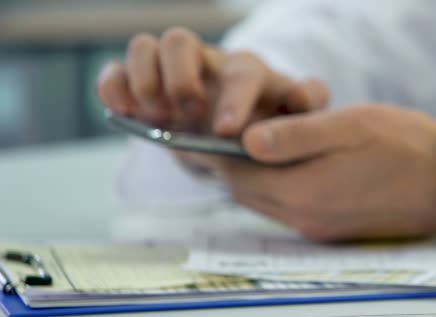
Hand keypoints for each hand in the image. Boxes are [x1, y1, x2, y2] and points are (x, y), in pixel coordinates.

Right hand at [96, 27, 328, 135]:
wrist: (232, 141)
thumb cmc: (263, 127)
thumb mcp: (295, 120)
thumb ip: (307, 103)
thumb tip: (301, 93)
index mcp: (246, 71)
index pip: (241, 73)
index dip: (233, 99)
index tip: (225, 132)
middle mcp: (205, 63)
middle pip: (180, 41)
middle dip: (179, 79)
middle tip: (187, 114)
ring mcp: (169, 71)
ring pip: (144, 46)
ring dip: (143, 80)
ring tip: (155, 115)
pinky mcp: (143, 86)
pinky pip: (117, 71)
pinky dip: (113, 85)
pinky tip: (121, 110)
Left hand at [177, 104, 435, 240]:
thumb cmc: (403, 146)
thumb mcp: (347, 126)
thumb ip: (294, 136)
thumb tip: (245, 141)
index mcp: (305, 192)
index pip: (239, 176)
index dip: (219, 152)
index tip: (209, 129)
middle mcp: (306, 218)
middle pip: (247, 193)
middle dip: (232, 164)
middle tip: (227, 133)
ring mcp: (319, 227)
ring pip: (265, 201)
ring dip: (254, 176)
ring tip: (256, 144)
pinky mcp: (331, 228)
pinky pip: (287, 208)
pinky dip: (276, 186)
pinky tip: (287, 164)